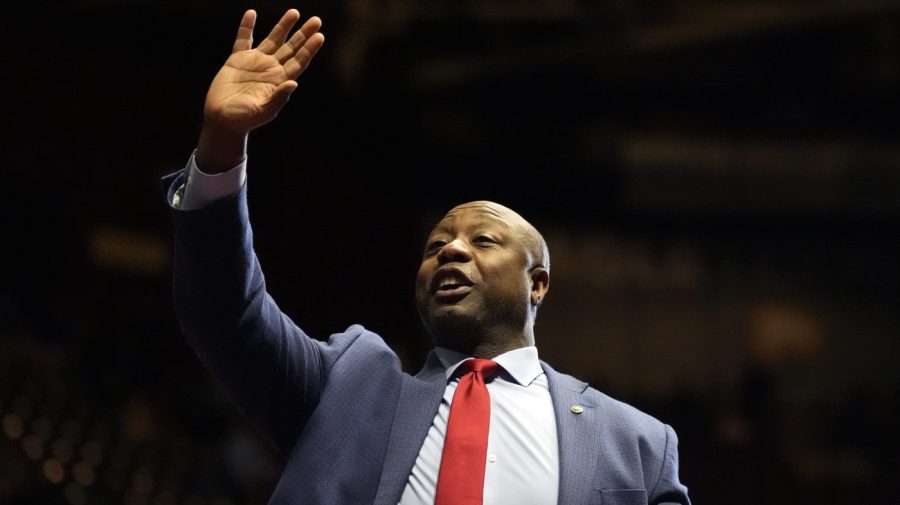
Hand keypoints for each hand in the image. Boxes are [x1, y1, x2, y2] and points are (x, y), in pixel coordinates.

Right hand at [197, 9, 323, 171]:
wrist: (222, 120)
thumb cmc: (244, 120)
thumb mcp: (263, 112)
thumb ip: (278, 98)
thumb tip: (293, 83)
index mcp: (280, 81)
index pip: (299, 62)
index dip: (309, 49)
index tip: (319, 36)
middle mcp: (271, 69)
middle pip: (291, 48)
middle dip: (303, 34)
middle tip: (316, 20)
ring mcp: (255, 63)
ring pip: (273, 40)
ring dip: (283, 26)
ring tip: (295, 12)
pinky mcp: (237, 60)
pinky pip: (243, 40)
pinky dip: (246, 27)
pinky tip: (251, 14)